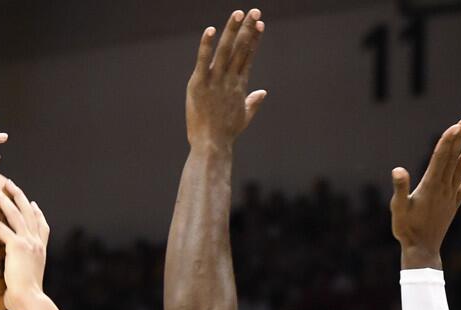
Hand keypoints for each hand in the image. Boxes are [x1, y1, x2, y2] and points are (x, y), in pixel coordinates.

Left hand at [0, 179, 49, 309]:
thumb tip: (7, 298)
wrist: (30, 300)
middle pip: (29, 212)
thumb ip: (15, 284)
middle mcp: (37, 243)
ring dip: (3, 198)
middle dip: (19, 196)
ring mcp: (29, 242)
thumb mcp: (22, 288)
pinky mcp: (17, 245)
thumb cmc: (24, 301)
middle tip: (9, 184)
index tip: (33, 204)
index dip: (37, 213)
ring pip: (15, 213)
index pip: (42, 226)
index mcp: (41, 250)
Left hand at [186, 9, 266, 150]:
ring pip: (225, 50)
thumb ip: (253, 103)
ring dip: (232, 30)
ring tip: (238, 13)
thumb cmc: (226, 134)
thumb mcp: (243, 117)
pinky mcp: (198, 84)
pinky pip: (202, 61)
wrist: (212, 145)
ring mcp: (214, 81)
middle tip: (255, 10)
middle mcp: (229, 80)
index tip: (259, 24)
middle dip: (248, 29)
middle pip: (241, 49)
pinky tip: (211, 30)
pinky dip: (206, 45)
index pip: (248, 56)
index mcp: (239, 86)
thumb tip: (262, 93)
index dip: (254, 39)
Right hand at [391, 117, 460, 268]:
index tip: (455, 125)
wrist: (422, 249)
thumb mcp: (397, 208)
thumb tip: (398, 169)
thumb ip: (399, 188)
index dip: (448, 140)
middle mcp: (444, 188)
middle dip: (459, 138)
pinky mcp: (453, 204)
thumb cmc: (406, 229)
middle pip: (453, 158)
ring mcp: (451, 195)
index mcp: (430, 186)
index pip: (441, 158)